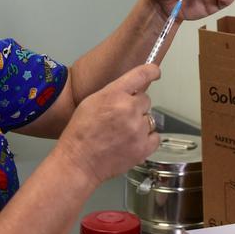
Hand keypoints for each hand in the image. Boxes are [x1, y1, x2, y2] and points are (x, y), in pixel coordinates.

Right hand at [56, 64, 160, 186]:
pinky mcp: (144, 147)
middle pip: (145, 100)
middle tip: (120, 118)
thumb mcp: (91, 102)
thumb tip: (131, 90)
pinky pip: (155, 137)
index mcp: (113, 94)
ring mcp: (137, 129)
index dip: (151, 71)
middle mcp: (128, 108)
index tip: (155, 72)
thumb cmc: (80, 133)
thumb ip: (113, 93)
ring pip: (150, 119)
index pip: (141, 74)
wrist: (78, 162)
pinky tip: (131, 142)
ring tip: (123, 133)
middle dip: (135, 107)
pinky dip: (146, 139)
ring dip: (140, 124)